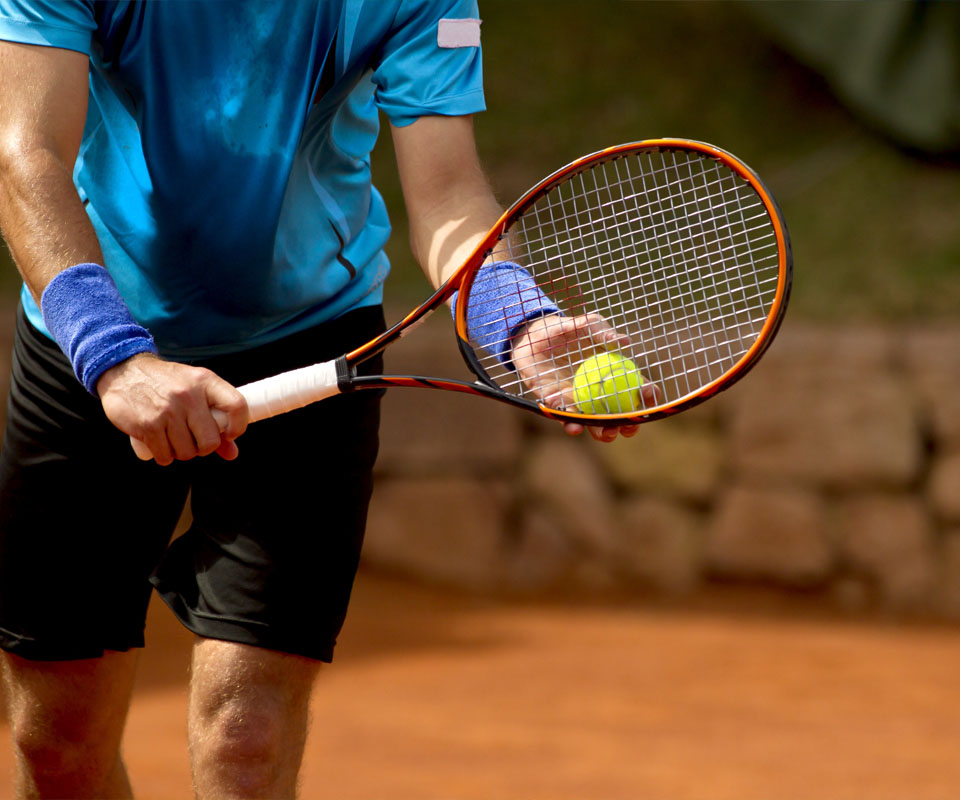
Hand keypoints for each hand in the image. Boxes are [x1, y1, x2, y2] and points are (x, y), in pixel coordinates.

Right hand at [97, 353, 247, 465]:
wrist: (124, 371)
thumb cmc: (166, 384)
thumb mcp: (194, 390)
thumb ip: (215, 419)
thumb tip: (232, 453)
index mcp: (205, 381)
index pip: (237, 406)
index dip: (238, 427)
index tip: (228, 434)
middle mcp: (188, 395)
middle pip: (210, 441)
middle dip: (202, 447)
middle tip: (193, 440)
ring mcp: (167, 411)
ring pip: (187, 453)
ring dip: (181, 452)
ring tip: (174, 438)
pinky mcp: (148, 425)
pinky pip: (165, 456)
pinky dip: (164, 455)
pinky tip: (160, 443)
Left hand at [511, 313, 655, 442]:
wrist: (532, 335)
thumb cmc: (565, 329)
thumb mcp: (586, 325)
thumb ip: (602, 332)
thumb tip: (625, 342)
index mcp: (614, 374)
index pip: (637, 388)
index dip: (648, 395)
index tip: (647, 396)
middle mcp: (599, 392)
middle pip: (619, 414)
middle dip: (628, 425)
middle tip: (628, 428)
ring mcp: (579, 400)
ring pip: (594, 423)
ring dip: (601, 432)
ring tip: (606, 435)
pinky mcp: (557, 404)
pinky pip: (565, 417)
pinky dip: (569, 422)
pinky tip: (573, 425)